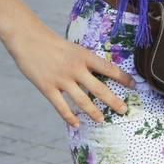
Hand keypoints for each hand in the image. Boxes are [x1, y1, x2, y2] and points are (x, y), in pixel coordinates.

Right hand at [5, 23, 135, 127]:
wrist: (29, 39)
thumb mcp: (74, 49)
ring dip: (93, 112)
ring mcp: (62, 79)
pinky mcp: (48, 88)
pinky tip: (76, 124)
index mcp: (84, 56)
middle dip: (113, 101)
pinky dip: (69, 117)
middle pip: (99, 89)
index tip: (134, 86)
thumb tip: (100, 74)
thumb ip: (85, 62)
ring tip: (101, 120)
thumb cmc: (53, 44)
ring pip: (82, 101)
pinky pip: (61, 107)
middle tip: (124, 110)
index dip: (123, 78)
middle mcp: (76, 69)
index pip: (109, 69)